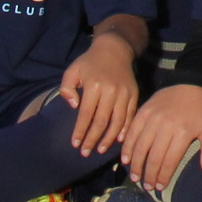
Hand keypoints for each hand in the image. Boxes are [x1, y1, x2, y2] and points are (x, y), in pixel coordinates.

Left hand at [60, 34, 140, 155]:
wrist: (115, 49)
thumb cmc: (89, 62)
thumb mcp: (72, 71)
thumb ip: (67, 89)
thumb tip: (74, 107)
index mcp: (94, 86)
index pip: (86, 115)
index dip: (80, 131)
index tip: (75, 144)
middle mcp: (110, 91)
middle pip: (101, 121)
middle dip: (93, 139)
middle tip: (85, 153)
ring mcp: (124, 93)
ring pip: (117, 121)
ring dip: (109, 138)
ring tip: (101, 150)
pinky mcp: (134, 94)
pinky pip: (130, 115)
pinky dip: (125, 129)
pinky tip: (119, 140)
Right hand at [123, 83, 201, 190]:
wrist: (190, 83)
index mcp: (183, 132)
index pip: (170, 160)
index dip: (164, 176)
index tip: (160, 187)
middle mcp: (165, 126)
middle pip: (153, 156)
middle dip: (149, 175)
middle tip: (147, 187)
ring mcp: (152, 118)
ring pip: (140, 146)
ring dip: (136, 164)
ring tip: (136, 178)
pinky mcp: (143, 111)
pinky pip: (132, 132)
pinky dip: (127, 147)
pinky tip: (126, 159)